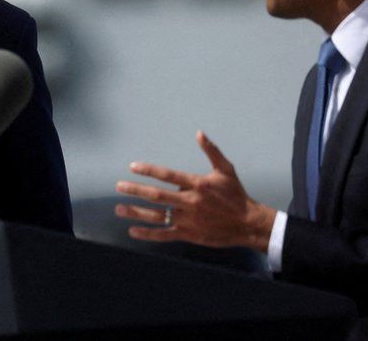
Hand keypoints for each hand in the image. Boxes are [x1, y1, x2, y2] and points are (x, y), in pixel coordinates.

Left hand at [114, 131, 275, 252]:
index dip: (148, 170)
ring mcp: (187, 220)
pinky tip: (133, 231)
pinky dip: (148, 234)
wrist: (248, 224)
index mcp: (197, 184)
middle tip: (118, 186)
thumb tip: (199, 133)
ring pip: (157, 216)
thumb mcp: (226, 170)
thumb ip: (211, 151)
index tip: (132, 167)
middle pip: (157, 195)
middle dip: (135, 190)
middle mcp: (189, 202)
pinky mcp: (189, 234)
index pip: (167, 175)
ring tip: (119, 208)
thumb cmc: (236, 195)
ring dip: (136, 212)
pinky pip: (164, 234)